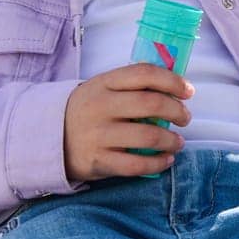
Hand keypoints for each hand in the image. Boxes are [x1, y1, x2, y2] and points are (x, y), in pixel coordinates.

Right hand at [62, 65, 193, 181]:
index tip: (188, 91)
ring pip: (148, 136)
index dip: (173, 81)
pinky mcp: (97, 161)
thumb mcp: (103, 88)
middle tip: (185, 118)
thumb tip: (175, 82)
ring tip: (178, 142)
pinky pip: (136, 165)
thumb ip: (133, 83)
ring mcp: (97, 135)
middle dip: (177, 111)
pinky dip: (158, 163)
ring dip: (171, 140)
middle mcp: (100, 106)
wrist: (49, 138)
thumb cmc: (89, 110)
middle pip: (151, 104)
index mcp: (104, 83)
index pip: (145, 74)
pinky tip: (166, 159)